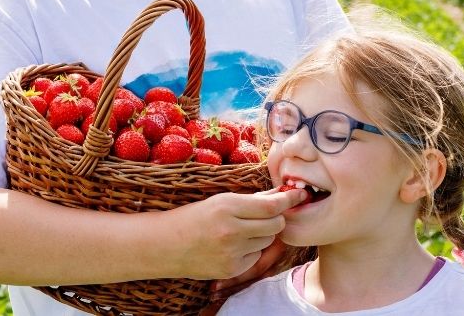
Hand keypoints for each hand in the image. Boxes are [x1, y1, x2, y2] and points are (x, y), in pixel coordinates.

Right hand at [162, 187, 306, 280]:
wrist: (165, 245)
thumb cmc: (193, 217)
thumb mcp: (220, 201)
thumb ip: (253, 200)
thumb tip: (281, 194)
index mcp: (226, 207)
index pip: (270, 206)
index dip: (288, 200)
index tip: (298, 195)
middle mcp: (231, 231)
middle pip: (275, 225)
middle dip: (276, 218)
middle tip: (267, 214)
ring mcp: (231, 253)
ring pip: (267, 241)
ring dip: (262, 234)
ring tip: (241, 230)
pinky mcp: (232, 269)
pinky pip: (256, 256)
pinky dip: (251, 249)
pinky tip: (233, 245)